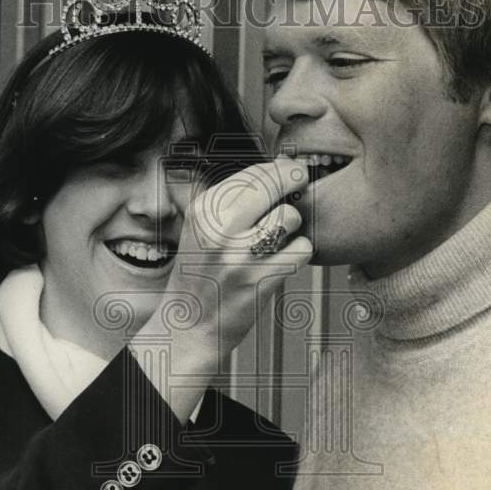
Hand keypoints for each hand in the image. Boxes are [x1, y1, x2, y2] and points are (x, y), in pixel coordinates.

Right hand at [129, 158, 311, 419]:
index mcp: (203, 211)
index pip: (253, 173)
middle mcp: (219, 230)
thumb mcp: (201, 228)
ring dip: (293, 226)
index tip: (293, 171)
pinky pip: (301, 250)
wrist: (188, 327)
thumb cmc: (201, 273)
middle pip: (274, 185)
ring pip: (290, 217)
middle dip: (294, 181)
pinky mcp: (260, 281)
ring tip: (279, 237)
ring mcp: (240, 257)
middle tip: (300, 185)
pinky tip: (285, 258)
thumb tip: (281, 162)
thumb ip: (233, 198)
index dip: (281, 168)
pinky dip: (299, 252)